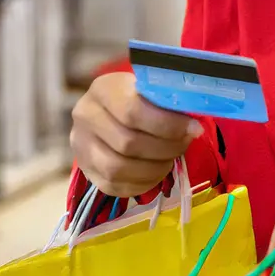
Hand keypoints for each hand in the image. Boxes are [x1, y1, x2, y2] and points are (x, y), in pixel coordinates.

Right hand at [70, 72, 203, 196]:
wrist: (110, 112)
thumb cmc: (139, 97)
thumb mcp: (150, 89)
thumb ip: (166, 102)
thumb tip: (193, 125)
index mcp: (103, 89)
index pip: (132, 111)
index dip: (168, 125)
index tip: (194, 128)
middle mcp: (85, 116)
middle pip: (128, 143)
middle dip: (165, 148)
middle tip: (185, 144)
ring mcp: (81, 145)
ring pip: (119, 168)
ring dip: (155, 168)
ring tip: (171, 158)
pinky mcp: (87, 171)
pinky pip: (115, 186)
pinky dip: (143, 183)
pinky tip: (157, 171)